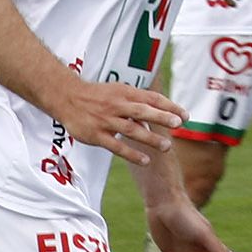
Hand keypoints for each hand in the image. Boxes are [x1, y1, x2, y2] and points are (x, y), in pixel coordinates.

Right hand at [56, 79, 182, 167]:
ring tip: (166, 147)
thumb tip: (155, 115)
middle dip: (162, 118)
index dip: (169, 106)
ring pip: (131, 129)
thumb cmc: (95, 96)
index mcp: (125, 93)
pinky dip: (131, 154)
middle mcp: (117, 105)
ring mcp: (106, 121)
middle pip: (143, 111)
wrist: (67, 98)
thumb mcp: (117, 91)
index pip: (152, 98)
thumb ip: (135, 102)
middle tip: (179, 125)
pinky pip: (116, 146)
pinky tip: (145, 160)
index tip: (185, 116)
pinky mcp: (96, 135)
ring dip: (150, 138)